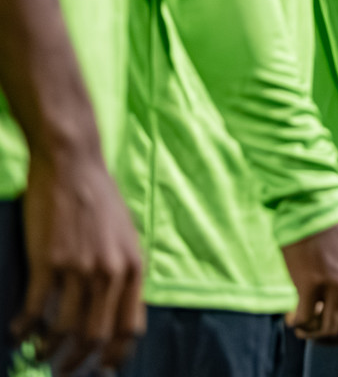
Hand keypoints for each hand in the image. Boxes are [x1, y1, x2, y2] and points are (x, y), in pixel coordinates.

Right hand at [13, 149, 144, 374]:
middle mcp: (111, 272)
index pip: (129, 327)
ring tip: (38, 356)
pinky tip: (17, 335)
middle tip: (62, 373)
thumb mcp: (127, 239)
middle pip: (95, 335)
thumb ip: (124, 274)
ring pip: (64, 328)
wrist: (73, 167)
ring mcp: (79, 267)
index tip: (100, 369)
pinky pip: (35, 308)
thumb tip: (117, 312)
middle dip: (77, 362)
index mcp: (134, 268)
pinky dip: (24, 328)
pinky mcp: (48, 260)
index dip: (113, 355)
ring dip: (48, 350)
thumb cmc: (99, 202)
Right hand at [282, 215, 337, 342]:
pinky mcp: (309, 285)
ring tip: (305, 324)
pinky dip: (298, 324)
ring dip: (315, 332)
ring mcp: (335, 285)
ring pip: (328, 330)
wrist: (315, 208)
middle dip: (337, 334)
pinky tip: (292, 317)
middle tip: (323, 327)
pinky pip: (305, 320)